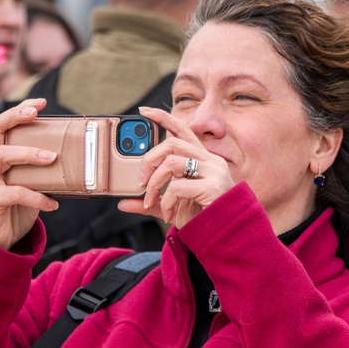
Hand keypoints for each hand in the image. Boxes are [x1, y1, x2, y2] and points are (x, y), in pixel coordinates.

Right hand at [0, 98, 58, 249]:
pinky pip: (14, 193)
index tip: (40, 102)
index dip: (19, 110)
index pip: (3, 124)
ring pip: (2, 156)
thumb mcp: (31, 185)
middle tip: (36, 116)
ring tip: (51, 158)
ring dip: (28, 154)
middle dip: (15, 118)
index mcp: (1, 157)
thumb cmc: (16, 207)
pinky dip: (36, 197)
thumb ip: (45, 173)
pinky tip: (52, 204)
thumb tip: (78, 163)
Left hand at [118, 106, 234, 228]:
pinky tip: (169, 214)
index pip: (183, 130)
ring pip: (172, 162)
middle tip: (140, 182)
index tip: (144, 111)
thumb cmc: (202, 218)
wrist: (225, 236)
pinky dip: (167, 202)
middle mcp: (211, 161)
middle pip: (171, 144)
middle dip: (149, 161)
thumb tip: (123, 203)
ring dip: (154, 183)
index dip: (163, 118)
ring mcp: (214, 173)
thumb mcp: (171, 207)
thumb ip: (150, 202)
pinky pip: (177, 186)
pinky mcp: (213, 187)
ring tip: (151, 201)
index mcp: (203, 159)